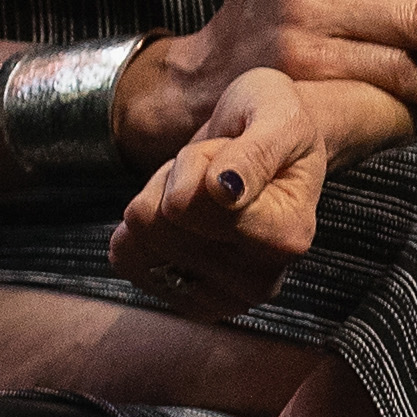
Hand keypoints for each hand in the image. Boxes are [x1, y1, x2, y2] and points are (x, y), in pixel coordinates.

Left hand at [108, 65, 390, 313]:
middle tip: (213, 170)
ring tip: (202, 189)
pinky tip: (183, 217)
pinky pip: (128, 259)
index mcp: (288, 237)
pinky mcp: (189, 300)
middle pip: (158, 224)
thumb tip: (223, 191)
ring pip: (140, 238)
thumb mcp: (275, 116)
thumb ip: (253, 154)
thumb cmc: (273, 122)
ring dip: (160, 201)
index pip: (188, 206)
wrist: (271, 144)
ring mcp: (223, 296)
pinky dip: (143, 228)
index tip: (229, 153)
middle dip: (176, 182)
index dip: (195, 166)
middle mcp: (260, 280)